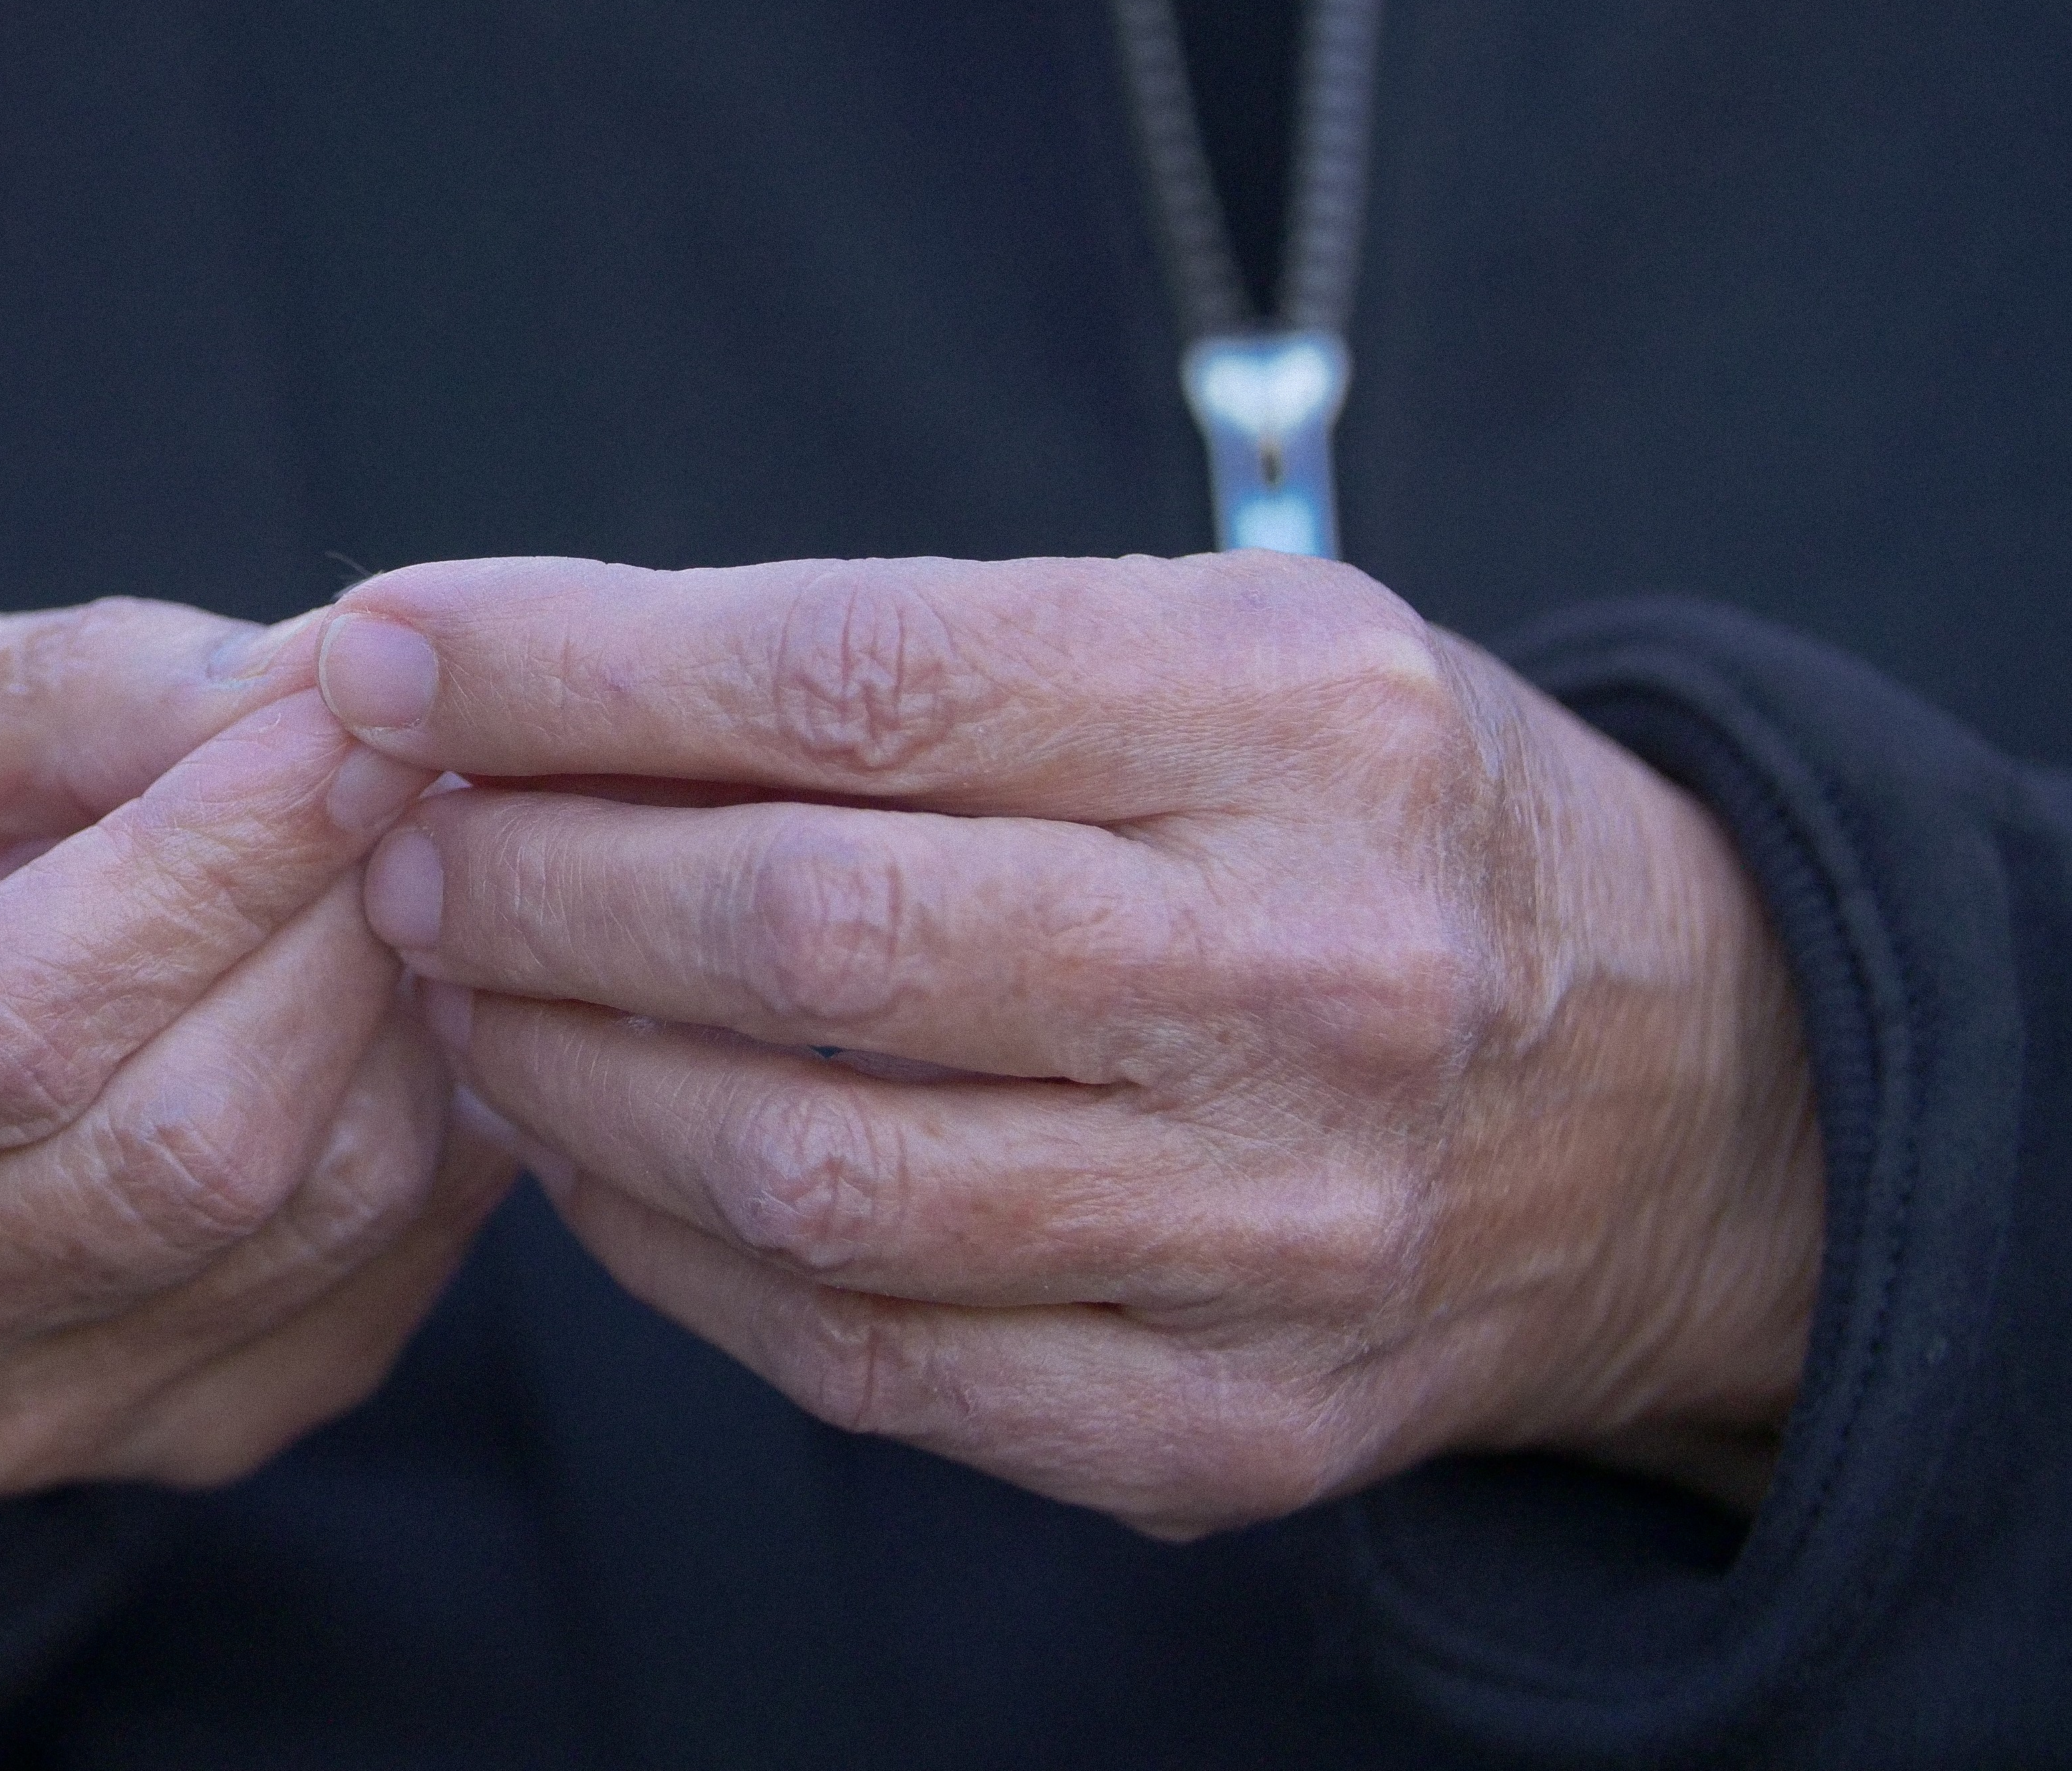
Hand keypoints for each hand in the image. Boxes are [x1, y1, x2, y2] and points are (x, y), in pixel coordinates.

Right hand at [0, 598, 517, 1567]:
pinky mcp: (154, 1444)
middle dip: (336, 927)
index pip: (8, 1019)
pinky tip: (396, 999)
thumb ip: (68, 689)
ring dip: (406, 1015)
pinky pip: (376, 1285)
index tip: (348, 721)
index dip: (215, 861)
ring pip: (309, 1221)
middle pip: (182, 1147)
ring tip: (401, 867)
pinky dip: (430, 1120)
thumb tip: (313, 689)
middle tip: (406, 771)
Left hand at [317, 553, 1824, 1537]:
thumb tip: (505, 681)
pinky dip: (669, 1255)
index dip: (570, 666)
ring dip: (565, 1075)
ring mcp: (1281, 1227)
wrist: (1674, 1097)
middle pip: (808, 932)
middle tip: (399, 843)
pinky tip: (588, 1155)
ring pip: (808, 1172)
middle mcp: (1310, 969)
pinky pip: (865, 1360)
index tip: (397, 646)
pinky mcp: (1235, 1428)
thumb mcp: (1206, 644)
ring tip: (460, 987)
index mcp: (1297, 712)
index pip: (853, 677)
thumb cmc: (1357, 819)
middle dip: (532, 880)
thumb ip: (897, 660)